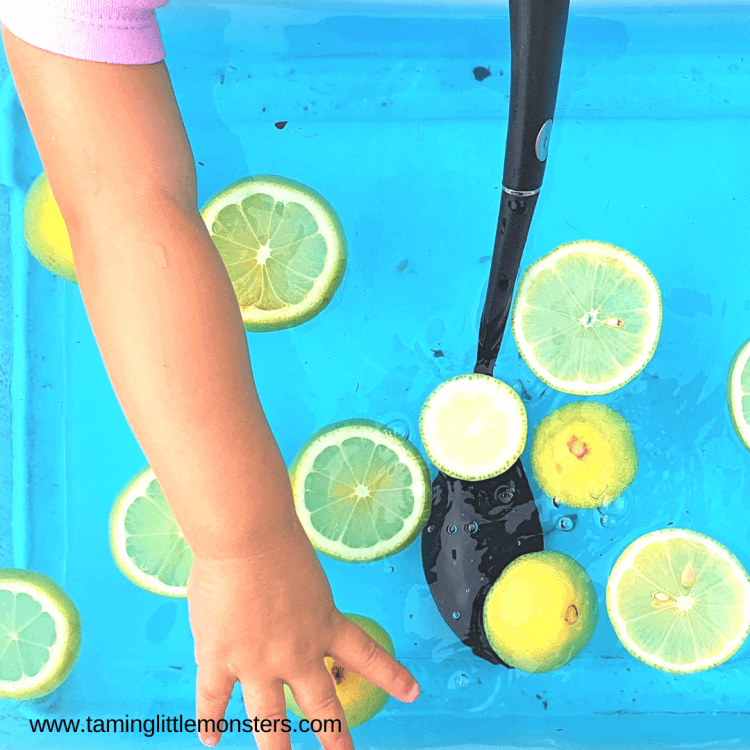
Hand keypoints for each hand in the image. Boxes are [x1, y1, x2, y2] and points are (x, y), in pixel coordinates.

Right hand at [187, 518, 420, 748]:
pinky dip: (211, 722)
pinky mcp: (220, 660)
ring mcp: (258, 663)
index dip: (391, 677)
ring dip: (275, 749)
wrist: (247, 537)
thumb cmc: (278, 540)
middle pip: (320, 705)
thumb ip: (301, 599)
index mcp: (325, 624)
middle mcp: (297, 653)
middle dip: (334, 738)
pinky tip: (211, 739)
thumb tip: (284, 604)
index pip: (367, 656)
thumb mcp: (308, 574)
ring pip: (268, 721)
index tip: (412, 693)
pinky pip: (214, 701)